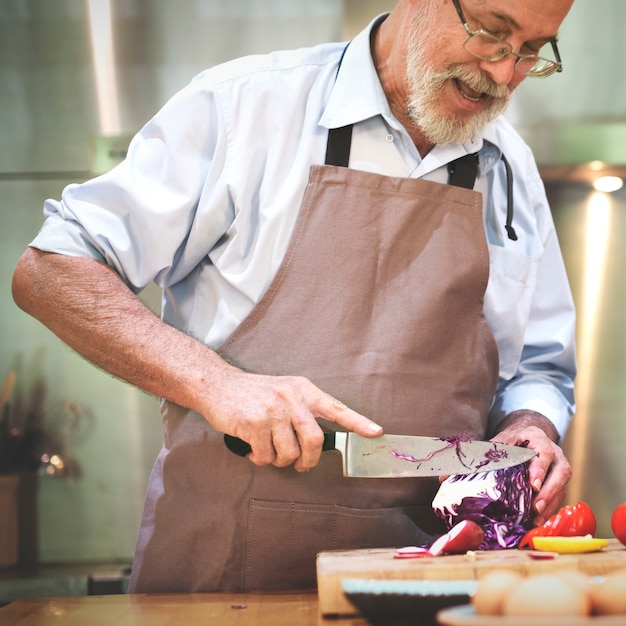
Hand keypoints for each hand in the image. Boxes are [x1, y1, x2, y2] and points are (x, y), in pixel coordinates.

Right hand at [201, 366, 382, 471]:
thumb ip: (303, 409)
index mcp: (303, 389)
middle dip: (308, 461)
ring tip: (268, 450)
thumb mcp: (284, 390)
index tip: (376, 432)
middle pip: (315, 441)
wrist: (218, 385)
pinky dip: (260, 459)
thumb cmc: (254, 392)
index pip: (335, 407)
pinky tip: (253, 447)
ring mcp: (273, 410)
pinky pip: (266, 456)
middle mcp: (291, 398)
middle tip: (300, 465)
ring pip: (290, 453)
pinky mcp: (254, 423)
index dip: (357, 422)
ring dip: (279, 460)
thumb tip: (319, 441)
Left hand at [490, 410, 571, 525]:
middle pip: (561, 473)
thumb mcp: (503, 440)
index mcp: (540, 441)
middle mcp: (556, 456)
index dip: (539, 470)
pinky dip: (548, 511)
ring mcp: (560, 471)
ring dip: (549, 505)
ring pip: (562, 488)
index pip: (544, 454)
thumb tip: (463, 469)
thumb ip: (491, 451)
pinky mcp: (559, 484)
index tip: (532, 485)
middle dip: (549, 492)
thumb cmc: (515, 440)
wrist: (530, 437)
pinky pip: (558, 498)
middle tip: (536, 507)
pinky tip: (537, 521)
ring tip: (536, 520)